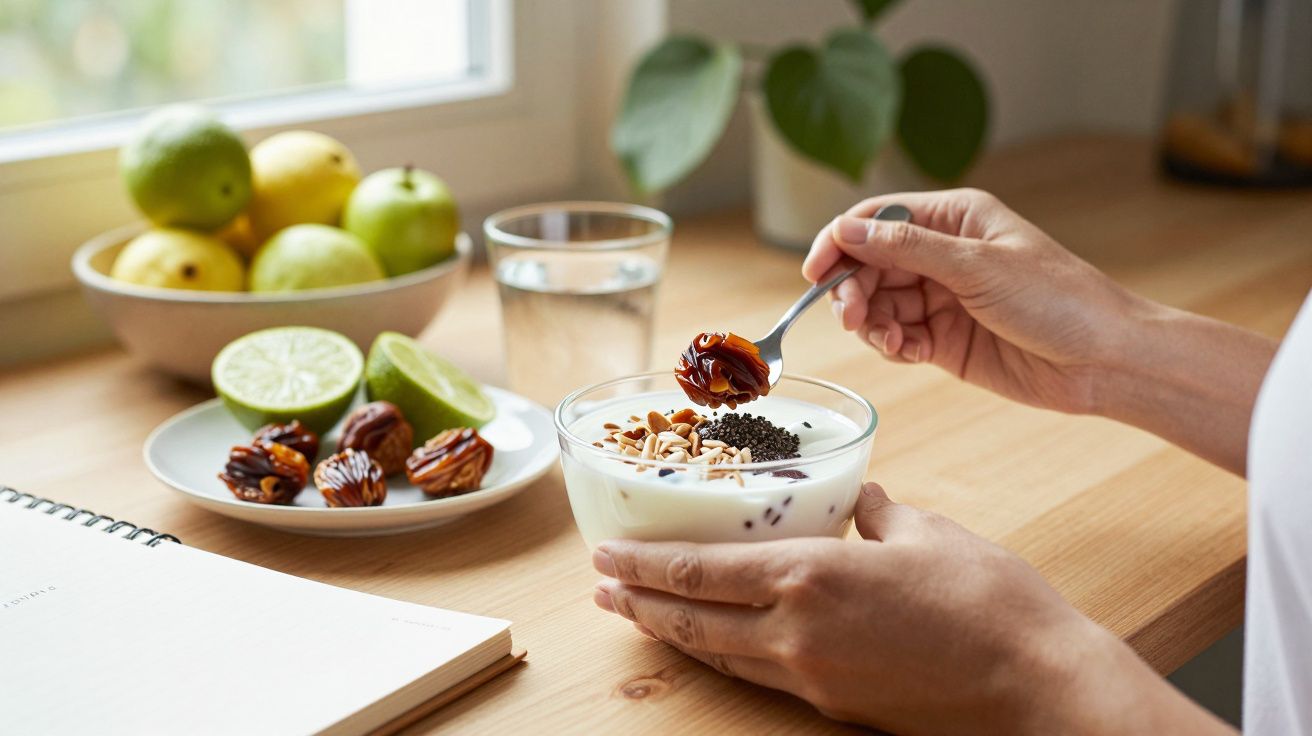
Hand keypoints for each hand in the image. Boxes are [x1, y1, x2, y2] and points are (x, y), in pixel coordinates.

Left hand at [592, 484, 1233, 734]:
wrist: (1037, 686)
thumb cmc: (989, 600)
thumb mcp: (926, 531)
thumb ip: (876, 511)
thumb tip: (859, 498)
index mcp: (810, 579)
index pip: (700, 572)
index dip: (643, 564)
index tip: (605, 554)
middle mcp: (795, 635)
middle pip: (692, 621)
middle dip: (638, 603)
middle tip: (600, 590)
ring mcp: (812, 678)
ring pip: (719, 654)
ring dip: (672, 633)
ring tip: (639, 615)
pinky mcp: (835, 704)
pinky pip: (758, 676)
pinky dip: (722, 655)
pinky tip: (719, 643)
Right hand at [802, 188, 1274, 472]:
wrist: (1105, 361)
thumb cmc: (1060, 300)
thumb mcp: (979, 266)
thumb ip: (908, 249)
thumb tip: (846, 231)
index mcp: (955, 219)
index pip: (877, 219)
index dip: (840, 241)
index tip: (814, 271)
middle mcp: (944, 254)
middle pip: (869, 264)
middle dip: (853, 289)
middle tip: (853, 316)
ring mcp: (943, 298)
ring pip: (878, 303)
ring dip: (870, 322)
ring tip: (886, 338)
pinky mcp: (945, 340)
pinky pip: (897, 337)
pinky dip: (891, 345)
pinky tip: (905, 352)